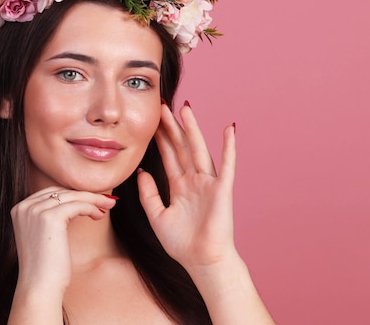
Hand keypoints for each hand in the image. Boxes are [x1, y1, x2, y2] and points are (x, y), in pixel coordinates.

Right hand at [10, 187, 116, 294]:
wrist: (39, 287)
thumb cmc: (45, 267)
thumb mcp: (43, 235)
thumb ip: (50, 217)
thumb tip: (76, 203)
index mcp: (20, 209)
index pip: (51, 193)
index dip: (73, 195)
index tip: (91, 200)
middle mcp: (24, 207)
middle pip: (61, 191)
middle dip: (85, 194)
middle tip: (105, 200)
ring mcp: (35, 211)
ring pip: (71, 196)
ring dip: (93, 199)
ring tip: (108, 205)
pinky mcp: (50, 218)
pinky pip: (77, 205)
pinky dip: (91, 207)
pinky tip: (99, 214)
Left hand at [138, 102, 236, 269]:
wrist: (202, 262)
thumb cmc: (182, 244)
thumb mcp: (157, 216)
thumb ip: (148, 194)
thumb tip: (141, 171)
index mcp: (179, 186)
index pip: (167, 156)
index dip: (160, 138)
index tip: (152, 120)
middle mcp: (194, 181)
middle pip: (180, 147)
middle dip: (171, 127)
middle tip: (163, 106)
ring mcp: (208, 183)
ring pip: (199, 150)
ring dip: (192, 129)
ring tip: (186, 109)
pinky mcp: (222, 190)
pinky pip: (226, 165)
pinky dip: (229, 147)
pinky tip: (229, 129)